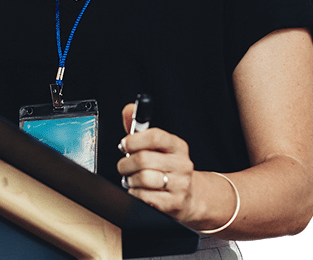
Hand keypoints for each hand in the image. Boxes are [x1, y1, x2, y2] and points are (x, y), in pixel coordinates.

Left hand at [117, 103, 198, 221]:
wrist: (188, 196)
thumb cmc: (165, 167)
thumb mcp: (155, 146)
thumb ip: (138, 128)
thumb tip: (128, 109)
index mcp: (177, 146)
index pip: (155, 137)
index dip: (134, 140)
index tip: (124, 145)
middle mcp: (182, 164)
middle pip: (144, 159)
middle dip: (126, 163)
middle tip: (124, 166)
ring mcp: (180, 185)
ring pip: (143, 178)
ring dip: (130, 179)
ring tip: (132, 179)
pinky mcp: (174, 203)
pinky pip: (144, 197)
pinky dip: (135, 193)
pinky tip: (139, 190)